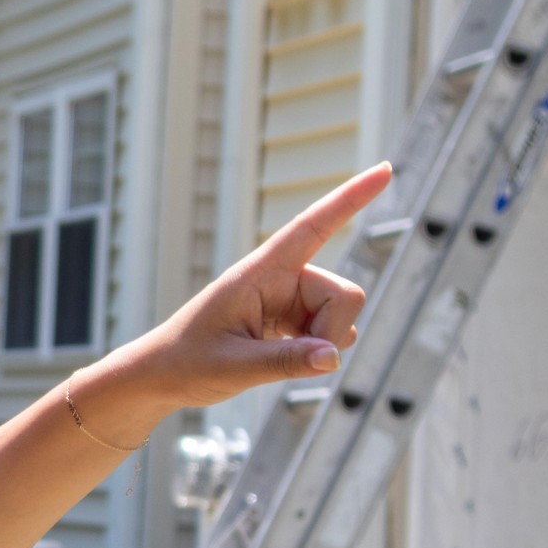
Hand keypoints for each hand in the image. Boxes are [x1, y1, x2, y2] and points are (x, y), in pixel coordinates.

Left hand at [117, 161, 391, 418]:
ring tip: (271, 358)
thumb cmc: (185, 364)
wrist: (161, 378)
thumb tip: (334, 357)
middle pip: (345, 294)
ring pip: (342, 316)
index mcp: (258, 273)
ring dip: (322, 343)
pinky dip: (318, 351)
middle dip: (332, 330)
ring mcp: (288, 299)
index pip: (312, 227)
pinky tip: (284, 358)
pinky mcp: (292, 320)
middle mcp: (279, 279)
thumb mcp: (232, 368)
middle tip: (297, 360)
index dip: (349, 199)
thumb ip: (284, 363)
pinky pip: (331, 333)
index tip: (386, 170)